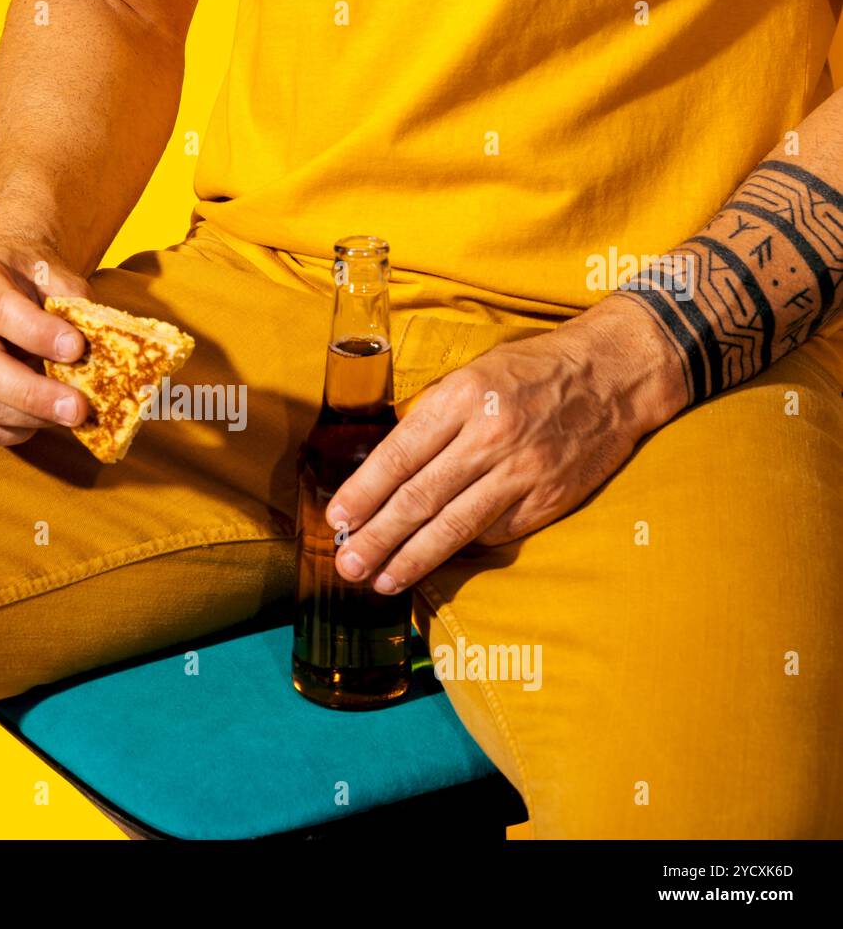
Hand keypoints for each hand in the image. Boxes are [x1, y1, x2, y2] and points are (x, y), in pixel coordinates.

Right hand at [0, 244, 91, 445]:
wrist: (3, 285)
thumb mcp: (50, 270)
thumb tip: (90, 348)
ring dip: (34, 417)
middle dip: (34, 394)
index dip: (36, 333)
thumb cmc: (27, 278)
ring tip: (72, 410)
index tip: (76, 348)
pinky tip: (44, 416)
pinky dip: (19, 431)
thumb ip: (69, 300)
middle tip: (78, 407)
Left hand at [326, 295, 688, 593]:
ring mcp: (523, 472)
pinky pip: (495, 532)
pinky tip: (436, 561)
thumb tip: (385, 469)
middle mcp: (490, 436)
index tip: (337, 518)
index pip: (400, 455)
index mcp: (462, 397)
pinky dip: (462, 549)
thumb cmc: (531, 370)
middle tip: (348, 565)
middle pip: (420, 498)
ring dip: (413, 558)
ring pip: (455, 526)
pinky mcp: (550, 498)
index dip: (364, 492)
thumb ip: (432, 418)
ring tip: (382, 580)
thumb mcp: (472, 374)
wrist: (613, 374)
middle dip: (378, 537)